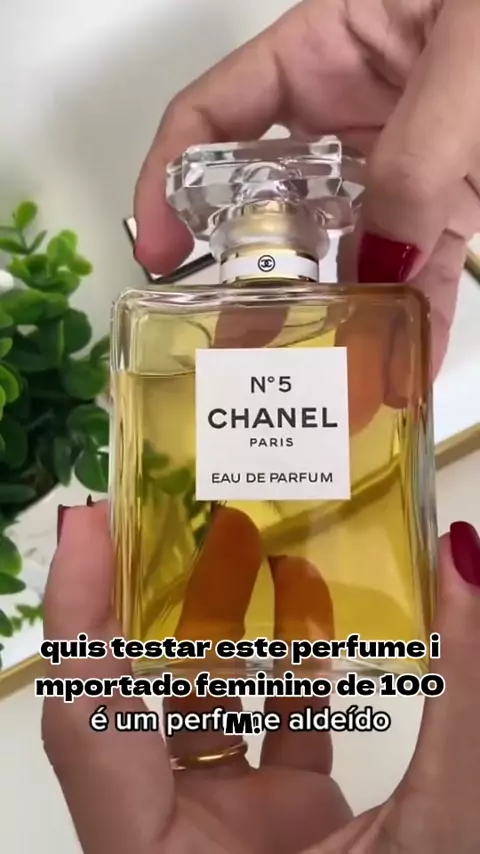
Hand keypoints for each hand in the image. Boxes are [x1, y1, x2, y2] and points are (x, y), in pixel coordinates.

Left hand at [43, 501, 479, 852]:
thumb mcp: (437, 839)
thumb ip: (462, 703)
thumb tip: (468, 564)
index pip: (86, 724)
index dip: (77, 616)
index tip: (89, 521)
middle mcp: (173, 845)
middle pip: (129, 700)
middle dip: (150, 598)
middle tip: (178, 509)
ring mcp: (220, 832)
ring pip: (194, 708)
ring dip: (221, 623)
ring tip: (250, 537)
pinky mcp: (268, 822)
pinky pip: (259, 728)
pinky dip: (284, 667)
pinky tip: (314, 607)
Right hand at [134, 0, 479, 398]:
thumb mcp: (466, 63)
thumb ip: (413, 161)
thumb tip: (375, 266)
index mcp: (326, 48)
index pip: (214, 118)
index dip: (170, 183)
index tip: (159, 255)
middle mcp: (351, 108)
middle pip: (276, 200)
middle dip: (257, 273)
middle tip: (244, 344)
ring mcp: (402, 156)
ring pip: (349, 245)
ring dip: (337, 311)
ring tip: (321, 379)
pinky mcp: (452, 193)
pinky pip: (420, 260)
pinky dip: (414, 312)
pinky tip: (404, 363)